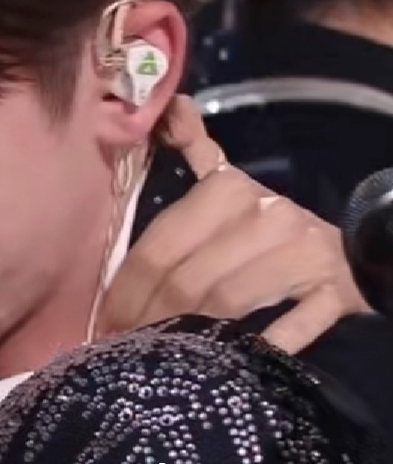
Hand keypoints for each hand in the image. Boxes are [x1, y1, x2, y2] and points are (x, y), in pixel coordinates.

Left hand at [99, 96, 367, 352]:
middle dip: (148, 316)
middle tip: (123, 346)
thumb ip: (196, 147)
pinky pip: (290, 328)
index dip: (126, 287)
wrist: (360, 248)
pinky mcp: (335, 292)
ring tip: (158, 358)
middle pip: (188, 277)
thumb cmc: (270, 223)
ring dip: (186, 336)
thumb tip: (174, 102)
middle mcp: (265, 216)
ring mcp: (301, 256)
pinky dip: (260, 346)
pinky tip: (228, 361)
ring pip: (227, 302)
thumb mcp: (232, 181)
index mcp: (228, 189)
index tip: (104, 319)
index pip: (160, 244)